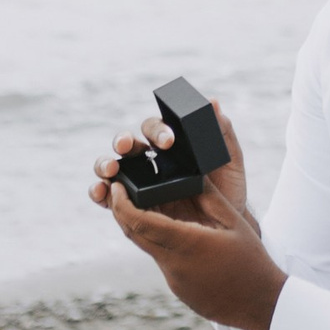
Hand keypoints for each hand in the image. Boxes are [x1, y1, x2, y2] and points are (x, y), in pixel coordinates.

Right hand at [88, 103, 249, 225]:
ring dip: (105, 164)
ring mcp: (136, 182)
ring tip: (111, 169)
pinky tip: (101, 193)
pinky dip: (99, 192)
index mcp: (169, 144)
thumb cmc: (228, 191)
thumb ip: (223, 132)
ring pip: (112, 166)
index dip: (158, 131)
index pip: (155, 128)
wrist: (225, 228)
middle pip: (128, 144)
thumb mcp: (230, 161)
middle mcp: (148, 160)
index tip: (168, 142)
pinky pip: (108, 196)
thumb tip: (213, 101)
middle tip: (128, 146)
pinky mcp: (128, 205)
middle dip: (124, 141)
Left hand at [91, 106, 281, 329]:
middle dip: (121, 211)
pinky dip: (160, 244)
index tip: (116, 186)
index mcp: (186, 242)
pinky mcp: (178, 289)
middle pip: (133, 234)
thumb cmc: (251, 260)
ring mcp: (173, 279)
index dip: (120, 202)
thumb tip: (190, 172)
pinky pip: (161, 261)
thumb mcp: (233, 221)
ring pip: (147, 248)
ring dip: (142, 227)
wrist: (262, 304)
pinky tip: (176, 234)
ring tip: (149, 207)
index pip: (139, 221)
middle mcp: (173, 263)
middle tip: (120, 191)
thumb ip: (208, 195)